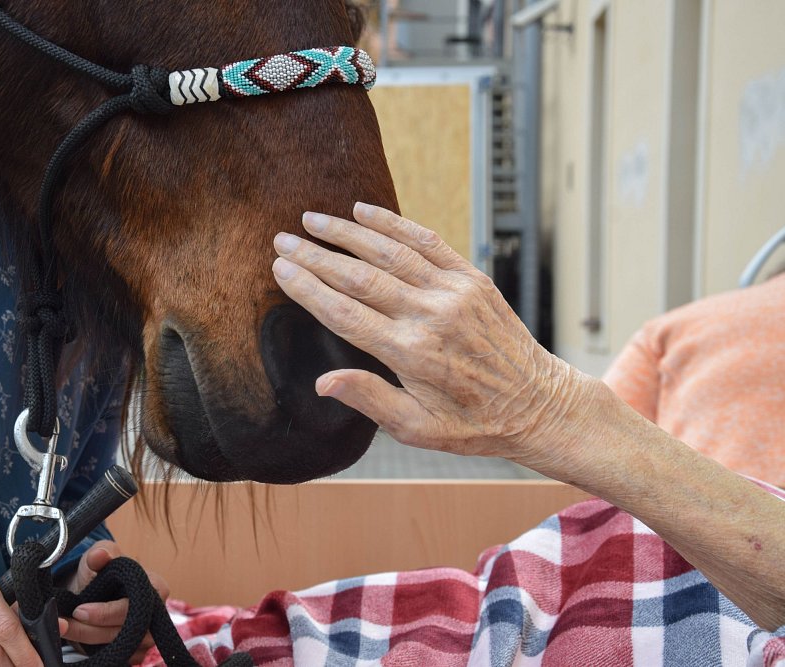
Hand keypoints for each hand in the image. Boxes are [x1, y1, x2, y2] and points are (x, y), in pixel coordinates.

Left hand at [61, 540, 169, 660]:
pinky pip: (117, 657)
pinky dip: (94, 650)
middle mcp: (157, 615)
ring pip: (120, 647)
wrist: (92, 592)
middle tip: (66, 623)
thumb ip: (98, 555)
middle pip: (128, 630)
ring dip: (88, 639)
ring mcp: (148, 636)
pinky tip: (76, 639)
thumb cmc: (100, 572)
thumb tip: (100, 555)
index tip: (80, 610)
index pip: (136, 605)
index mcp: (156, 588)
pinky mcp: (136, 652)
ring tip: (65, 628)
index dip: (107, 611)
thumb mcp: (96, 557)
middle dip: (93, 628)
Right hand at [271, 203, 579, 467]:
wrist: (539, 405)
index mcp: (411, 354)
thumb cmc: (473, 424)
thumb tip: (323, 382)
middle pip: (359, 276)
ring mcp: (454, 292)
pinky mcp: (472, 278)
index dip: (307, 288)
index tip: (280, 268)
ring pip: (389, 251)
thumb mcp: (418, 429)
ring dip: (346, 232)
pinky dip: (393, 223)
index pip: (344, 312)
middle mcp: (431, 315)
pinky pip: (426, 241)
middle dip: (316, 255)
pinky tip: (364, 211)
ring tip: (311, 219)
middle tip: (282, 239)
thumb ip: (370, 399)